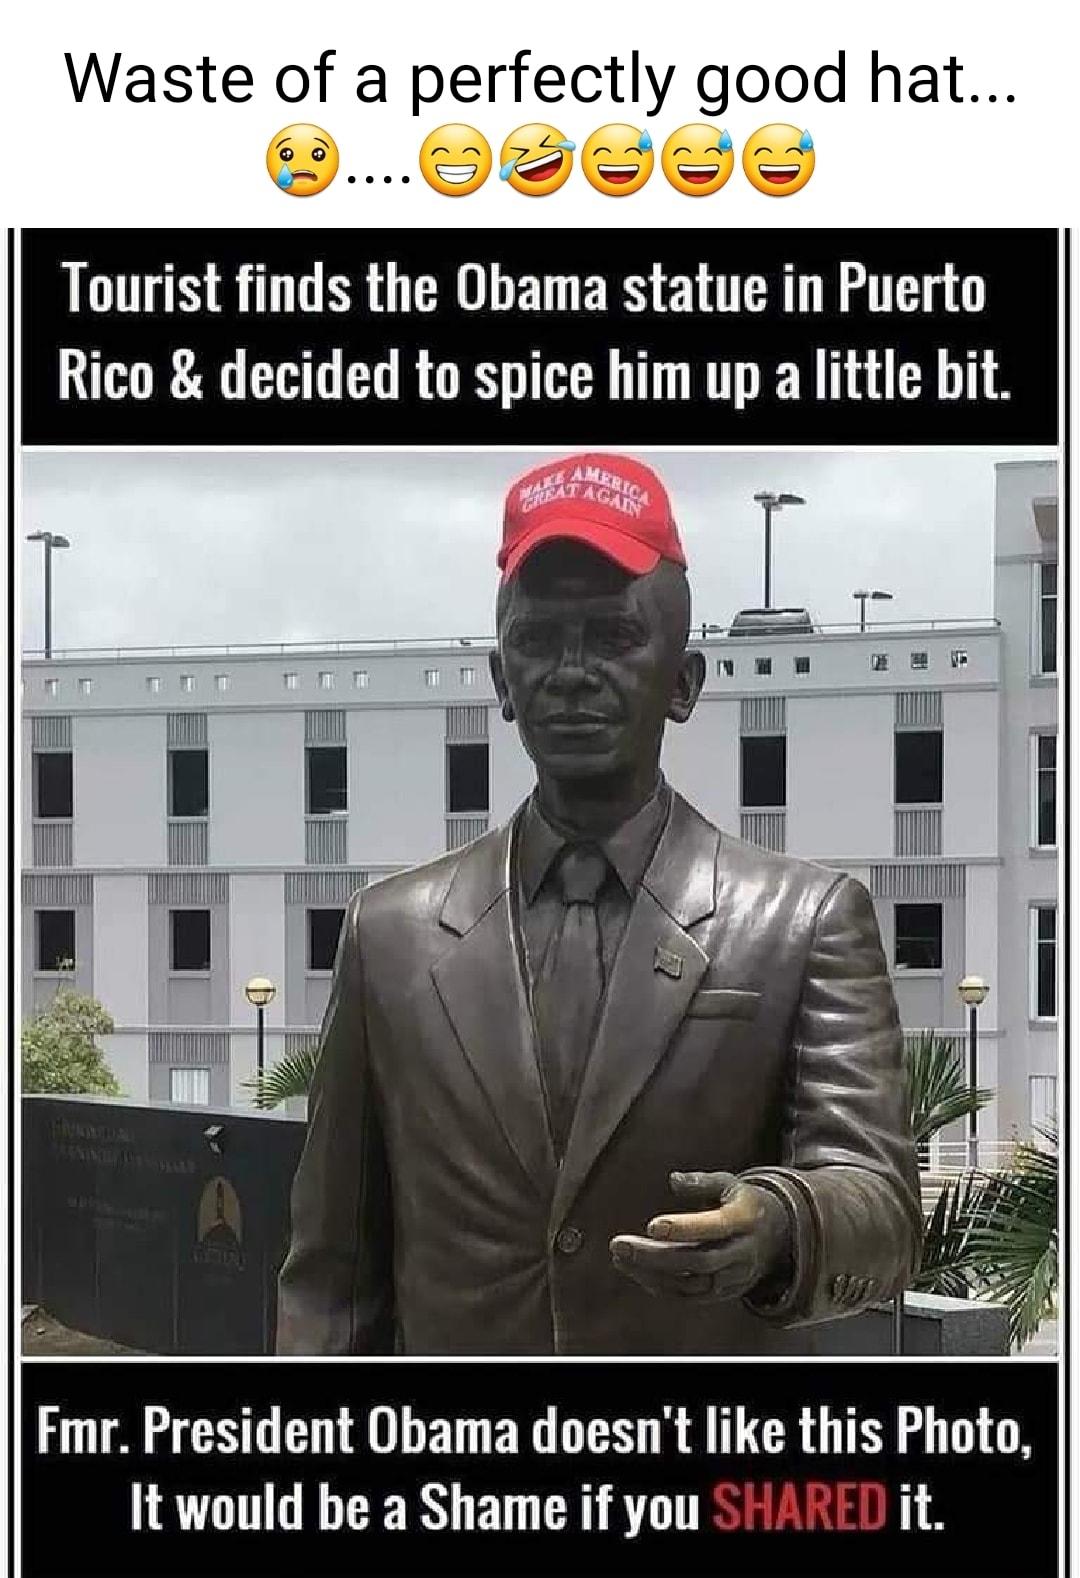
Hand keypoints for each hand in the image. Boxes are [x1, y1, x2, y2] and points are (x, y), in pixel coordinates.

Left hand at [609, 1171, 791, 1301]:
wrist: (777, 1239)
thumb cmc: (742, 1204)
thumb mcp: (728, 1184)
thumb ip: (701, 1182)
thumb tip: (673, 1180)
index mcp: (744, 1220)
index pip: (714, 1227)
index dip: (684, 1228)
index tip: (652, 1225)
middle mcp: (742, 1253)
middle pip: (699, 1261)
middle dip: (656, 1256)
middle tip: (619, 1246)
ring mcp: (735, 1278)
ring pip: (692, 1284)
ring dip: (652, 1274)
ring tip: (620, 1258)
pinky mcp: (724, 1293)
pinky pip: (691, 1296)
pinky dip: (662, 1287)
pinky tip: (637, 1272)